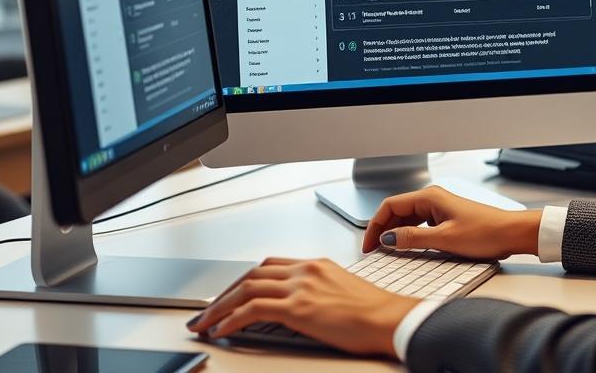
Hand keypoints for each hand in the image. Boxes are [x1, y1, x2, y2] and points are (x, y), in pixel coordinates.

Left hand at [186, 257, 418, 357]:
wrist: (389, 319)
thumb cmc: (374, 312)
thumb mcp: (342, 291)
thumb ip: (318, 291)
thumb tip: (300, 307)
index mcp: (315, 264)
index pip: (269, 265)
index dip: (244, 280)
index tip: (230, 293)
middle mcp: (305, 269)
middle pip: (252, 273)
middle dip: (225, 292)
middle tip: (208, 310)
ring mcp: (300, 286)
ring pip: (246, 288)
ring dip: (219, 306)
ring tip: (205, 322)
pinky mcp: (298, 307)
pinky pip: (252, 309)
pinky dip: (231, 319)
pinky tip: (221, 330)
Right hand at [363, 185, 542, 259]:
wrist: (511, 233)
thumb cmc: (485, 232)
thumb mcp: (444, 239)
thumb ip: (413, 238)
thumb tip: (389, 238)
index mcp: (429, 197)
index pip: (390, 206)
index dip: (375, 225)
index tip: (369, 244)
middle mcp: (433, 199)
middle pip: (397, 211)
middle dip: (383, 229)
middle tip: (374, 250)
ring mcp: (440, 208)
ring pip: (408, 218)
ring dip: (396, 232)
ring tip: (387, 250)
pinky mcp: (446, 218)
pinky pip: (420, 224)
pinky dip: (410, 234)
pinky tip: (408, 247)